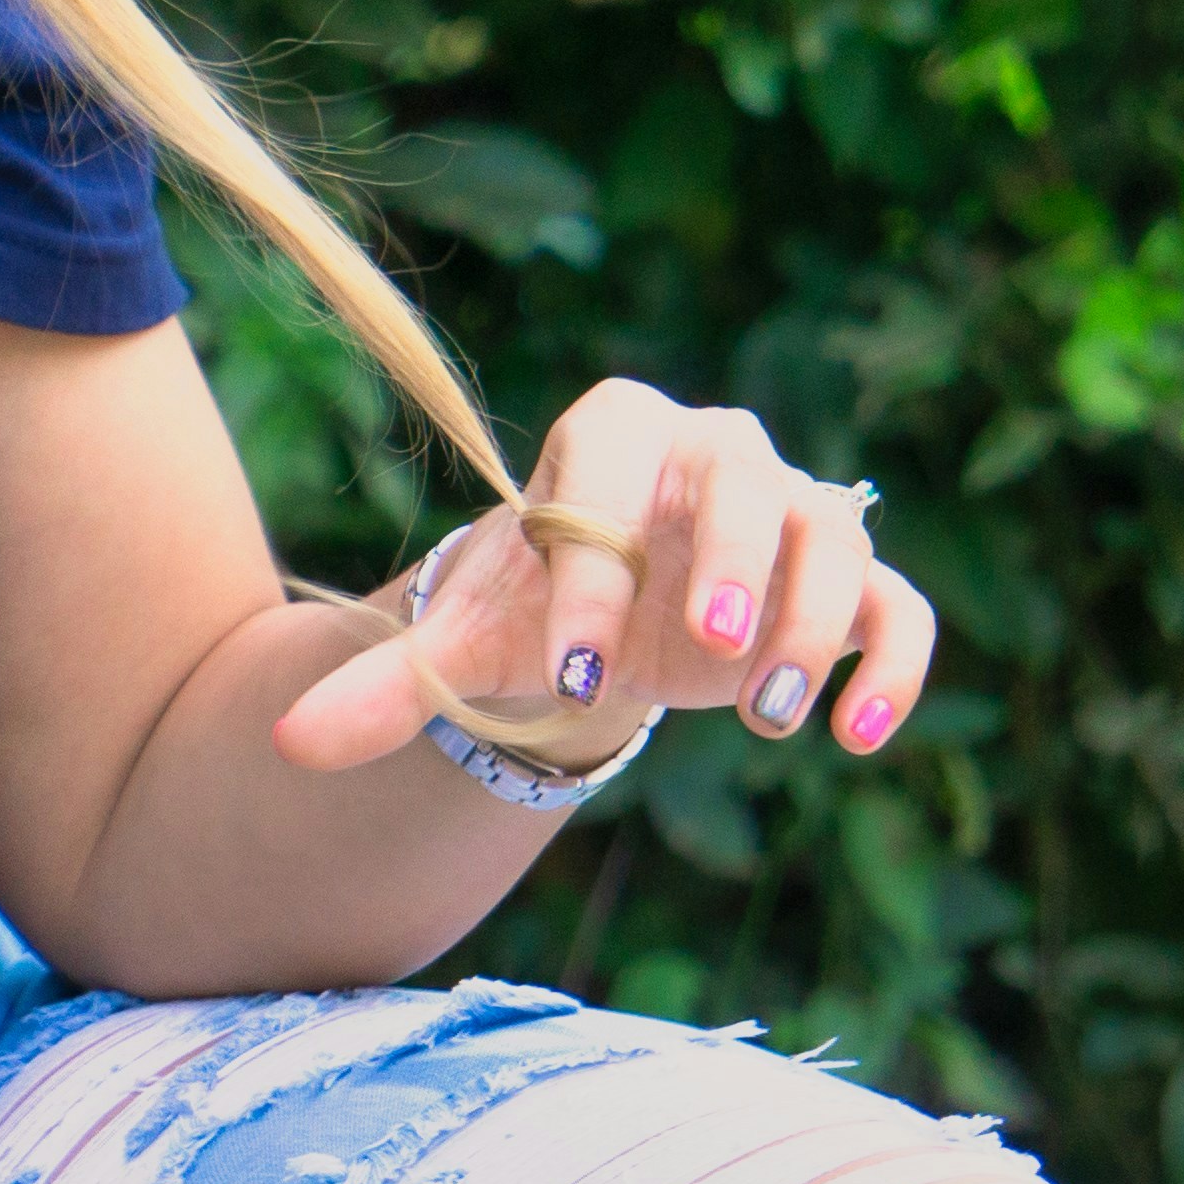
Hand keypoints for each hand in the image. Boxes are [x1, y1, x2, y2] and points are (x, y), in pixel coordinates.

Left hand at [269, 380, 935, 772]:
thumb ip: (389, 686)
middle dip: (731, 564)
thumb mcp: (467, 640)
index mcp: (611, 438)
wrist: (613, 620)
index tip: (571, 676)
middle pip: (744, 477)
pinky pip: (893, 605)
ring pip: (831, 533)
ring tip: (770, 722)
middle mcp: (712, 454)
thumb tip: (289, 744)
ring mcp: (791, 513)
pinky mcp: (845, 585)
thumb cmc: (541, 604)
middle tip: (708, 653)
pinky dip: (889, 663)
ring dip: (810, 622)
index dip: (594, 570)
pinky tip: (856, 736)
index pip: (610, 475)